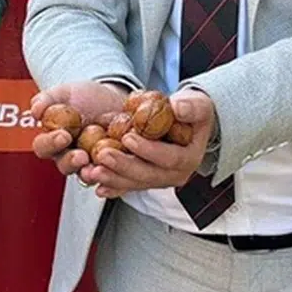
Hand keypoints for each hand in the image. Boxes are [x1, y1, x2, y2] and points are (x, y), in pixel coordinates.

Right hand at [30, 82, 130, 178]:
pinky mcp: (112, 168)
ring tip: (97, 169)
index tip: (63, 135)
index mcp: (53, 140)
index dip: (51, 144)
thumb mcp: (67, 92)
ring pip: (87, 175)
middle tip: (81, 156)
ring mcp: (91, 164)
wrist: (117, 100)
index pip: (44, 147)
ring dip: (91, 174)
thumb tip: (35, 110)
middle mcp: (69, 156)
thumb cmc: (87, 98)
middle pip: (64, 166)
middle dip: (72, 162)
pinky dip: (115, 176)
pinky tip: (119, 170)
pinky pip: (112, 176)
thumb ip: (48, 99)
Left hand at [84, 89, 216, 197]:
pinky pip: (126, 185)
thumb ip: (191, 106)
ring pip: (134, 183)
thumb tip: (178, 108)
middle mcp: (174, 175)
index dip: (148, 150)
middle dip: (123, 166)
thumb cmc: (192, 112)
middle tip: (103, 155)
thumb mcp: (198, 104)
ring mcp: (158, 180)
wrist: (185, 121)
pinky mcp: (144, 180)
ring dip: (112, 178)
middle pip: (147, 175)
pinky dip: (111, 186)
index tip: (128, 138)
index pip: (169, 158)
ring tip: (92, 171)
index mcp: (189, 159)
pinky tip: (96, 185)